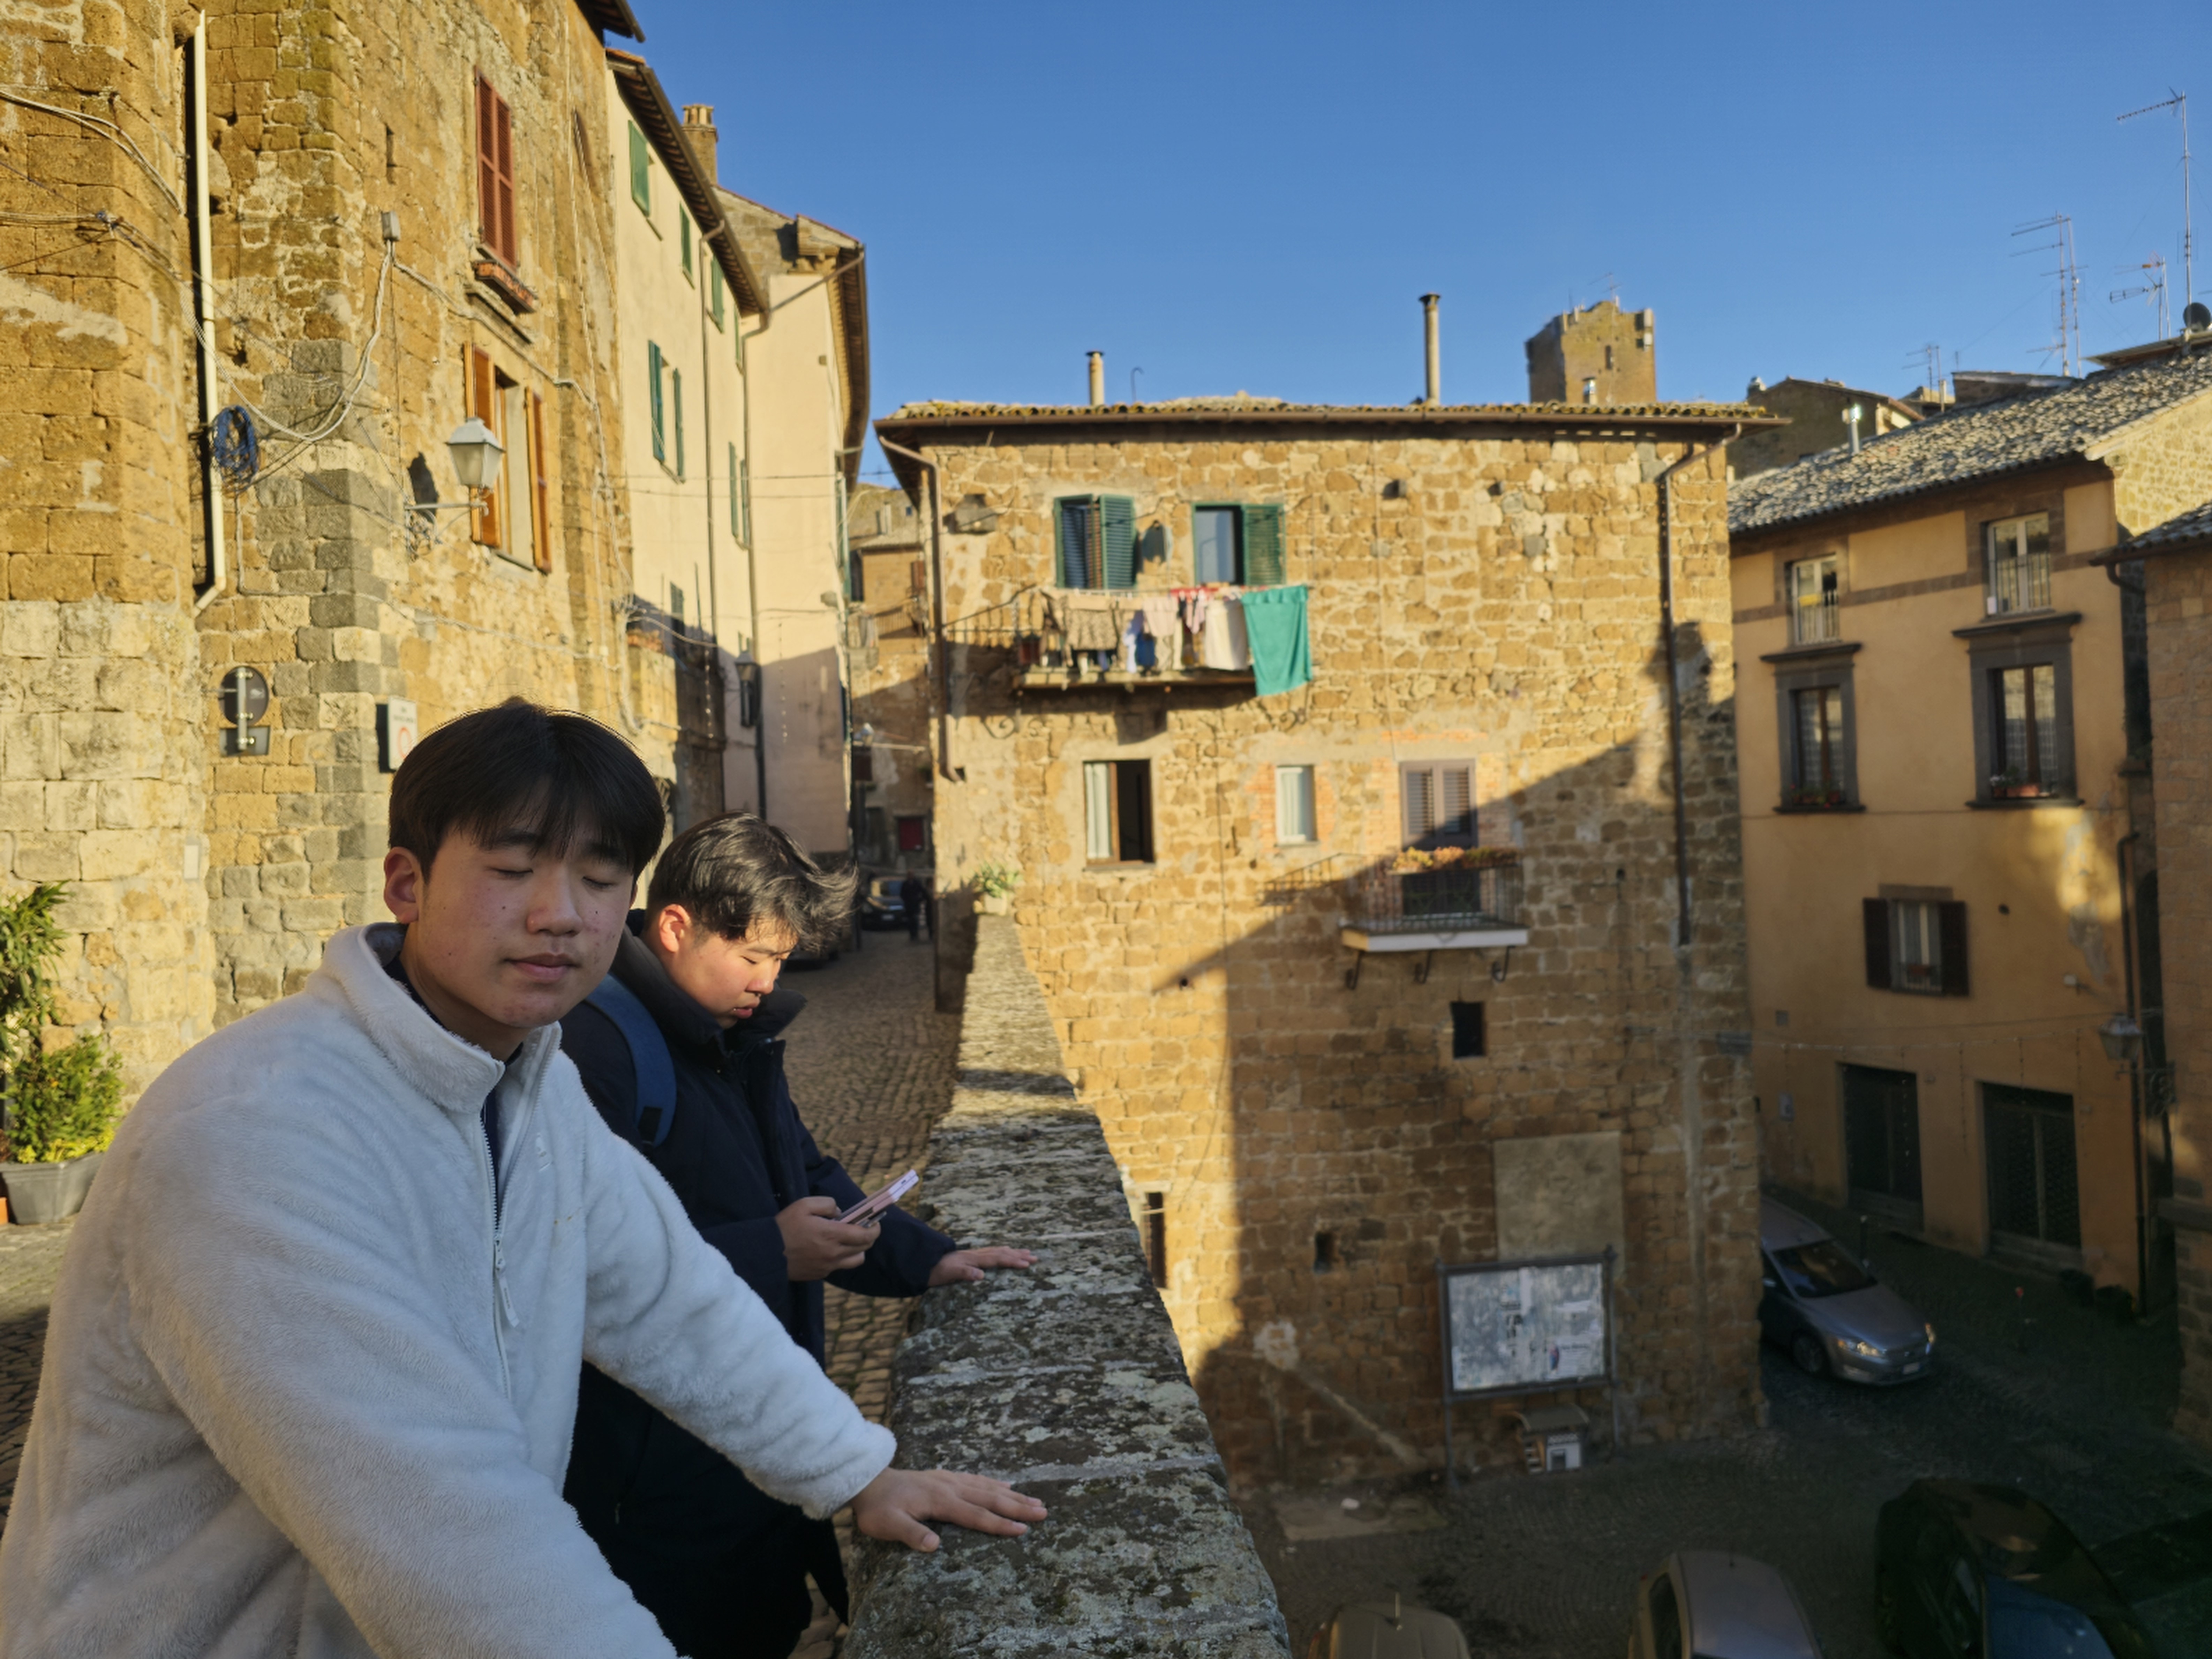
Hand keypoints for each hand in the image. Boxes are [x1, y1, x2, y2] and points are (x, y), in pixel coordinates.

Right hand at [777, 1196, 878, 1281]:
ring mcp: (827, 1267)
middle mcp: (834, 1254)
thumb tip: (840, 1213)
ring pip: (855, 1261)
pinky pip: (838, 1267)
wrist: (765, 1253)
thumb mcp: (804, 1204)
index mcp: (833, 1235)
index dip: (875, 1229)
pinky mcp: (819, 1275)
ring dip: (856, 1250)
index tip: (875, 1222)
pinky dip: (840, 1259)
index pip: (866, 1236)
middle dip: (867, 1237)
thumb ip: (827, 1204)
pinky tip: (828, 1250)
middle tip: (861, 1228)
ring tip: (846, 1241)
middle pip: (864, 1249)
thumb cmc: (785, 1226)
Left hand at [850, 1467, 1047, 1552]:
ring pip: (986, 1487)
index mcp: (940, 1501)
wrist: (866, 1480)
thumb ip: (911, 1534)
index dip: (1000, 1524)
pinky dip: (994, 1483)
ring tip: (1034, 1500)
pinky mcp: (944, 1477)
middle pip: (989, 1498)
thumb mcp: (887, 1525)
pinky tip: (1005, 1484)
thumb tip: (935, 1547)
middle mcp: (949, 1487)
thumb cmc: (877, 1507)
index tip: (1023, 1530)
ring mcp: (948, 1480)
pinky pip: (976, 1479)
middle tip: (1043, 1512)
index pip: (976, 1515)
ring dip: (1012, 1495)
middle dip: (1017, 1506)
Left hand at [928, 1245, 1036, 1285]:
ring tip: (1027, 1252)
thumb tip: (981, 1275)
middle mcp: (976, 1255)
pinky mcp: (972, 1257)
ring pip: (998, 1251)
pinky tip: (1005, 1252)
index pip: (997, 1259)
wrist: (924, 1263)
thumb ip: (965, 1273)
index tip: (1027, 1264)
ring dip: (1013, 1252)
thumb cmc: (938, 1271)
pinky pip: (992, 1252)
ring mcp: (974, 1255)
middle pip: (1001, 1253)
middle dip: (1018, 1255)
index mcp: (974, 1259)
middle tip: (1035, 1257)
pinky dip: (1003, 1252)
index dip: (1013, 1261)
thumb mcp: (949, 1274)